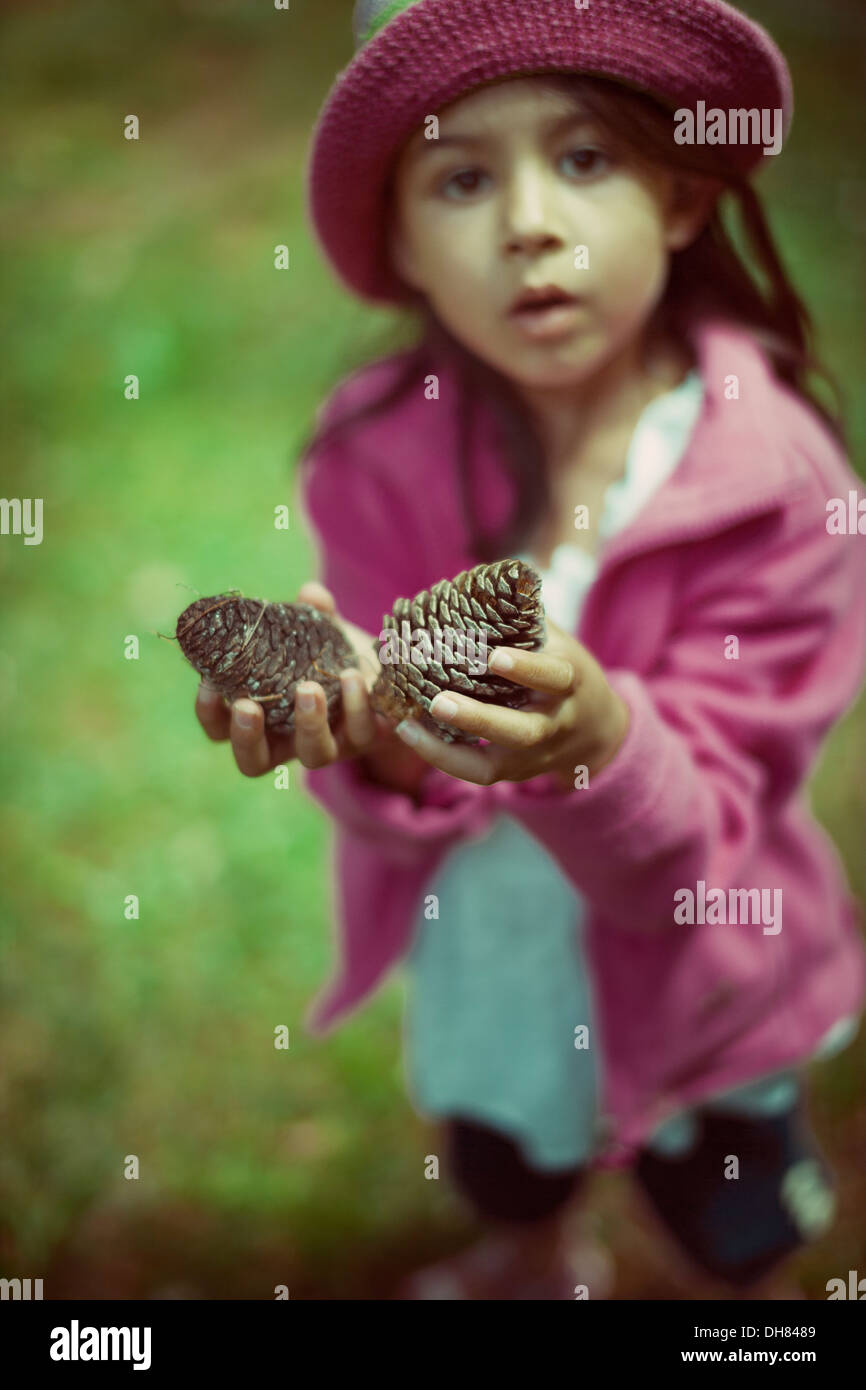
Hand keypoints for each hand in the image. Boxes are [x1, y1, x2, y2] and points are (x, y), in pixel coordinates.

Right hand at [195, 581, 426, 788]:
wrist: (388, 676)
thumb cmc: (333, 655)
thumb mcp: (318, 633)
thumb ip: (311, 616)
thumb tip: (310, 593)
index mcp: (262, 720)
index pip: (221, 731)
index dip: (210, 713)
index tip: (207, 684)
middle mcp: (290, 742)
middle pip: (254, 763)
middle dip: (246, 737)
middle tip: (247, 705)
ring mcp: (329, 745)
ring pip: (314, 755)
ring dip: (308, 723)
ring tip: (308, 688)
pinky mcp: (366, 739)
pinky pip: (361, 732)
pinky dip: (356, 704)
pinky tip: (350, 675)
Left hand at [392, 616, 629, 788]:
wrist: (599, 733)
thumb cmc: (566, 671)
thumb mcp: (558, 642)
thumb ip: (523, 620)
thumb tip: (478, 583)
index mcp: (570, 682)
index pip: (553, 676)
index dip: (525, 668)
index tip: (493, 655)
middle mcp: (554, 723)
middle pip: (521, 732)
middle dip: (479, 718)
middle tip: (438, 701)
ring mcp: (534, 755)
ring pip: (493, 766)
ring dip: (447, 750)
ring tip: (408, 727)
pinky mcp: (515, 773)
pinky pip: (477, 774)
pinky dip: (442, 758)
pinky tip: (410, 733)